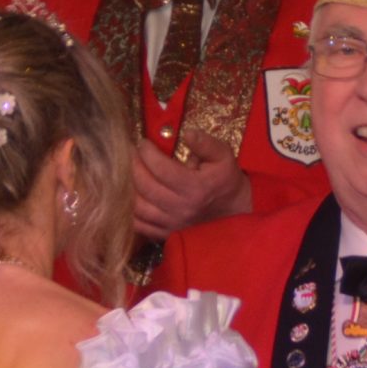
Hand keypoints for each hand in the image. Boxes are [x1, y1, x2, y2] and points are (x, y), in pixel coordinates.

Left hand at [133, 140, 253, 241]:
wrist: (235, 212)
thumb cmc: (226, 181)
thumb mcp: (223, 157)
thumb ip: (206, 144)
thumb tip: (187, 133)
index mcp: (195, 188)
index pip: (161, 168)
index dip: (147, 152)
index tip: (143, 142)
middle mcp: (181, 208)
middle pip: (145, 186)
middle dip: (134, 165)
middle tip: (133, 153)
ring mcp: (172, 224)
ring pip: (138, 207)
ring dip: (130, 188)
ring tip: (133, 173)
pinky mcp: (167, 234)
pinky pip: (140, 225)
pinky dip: (132, 211)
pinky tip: (135, 196)